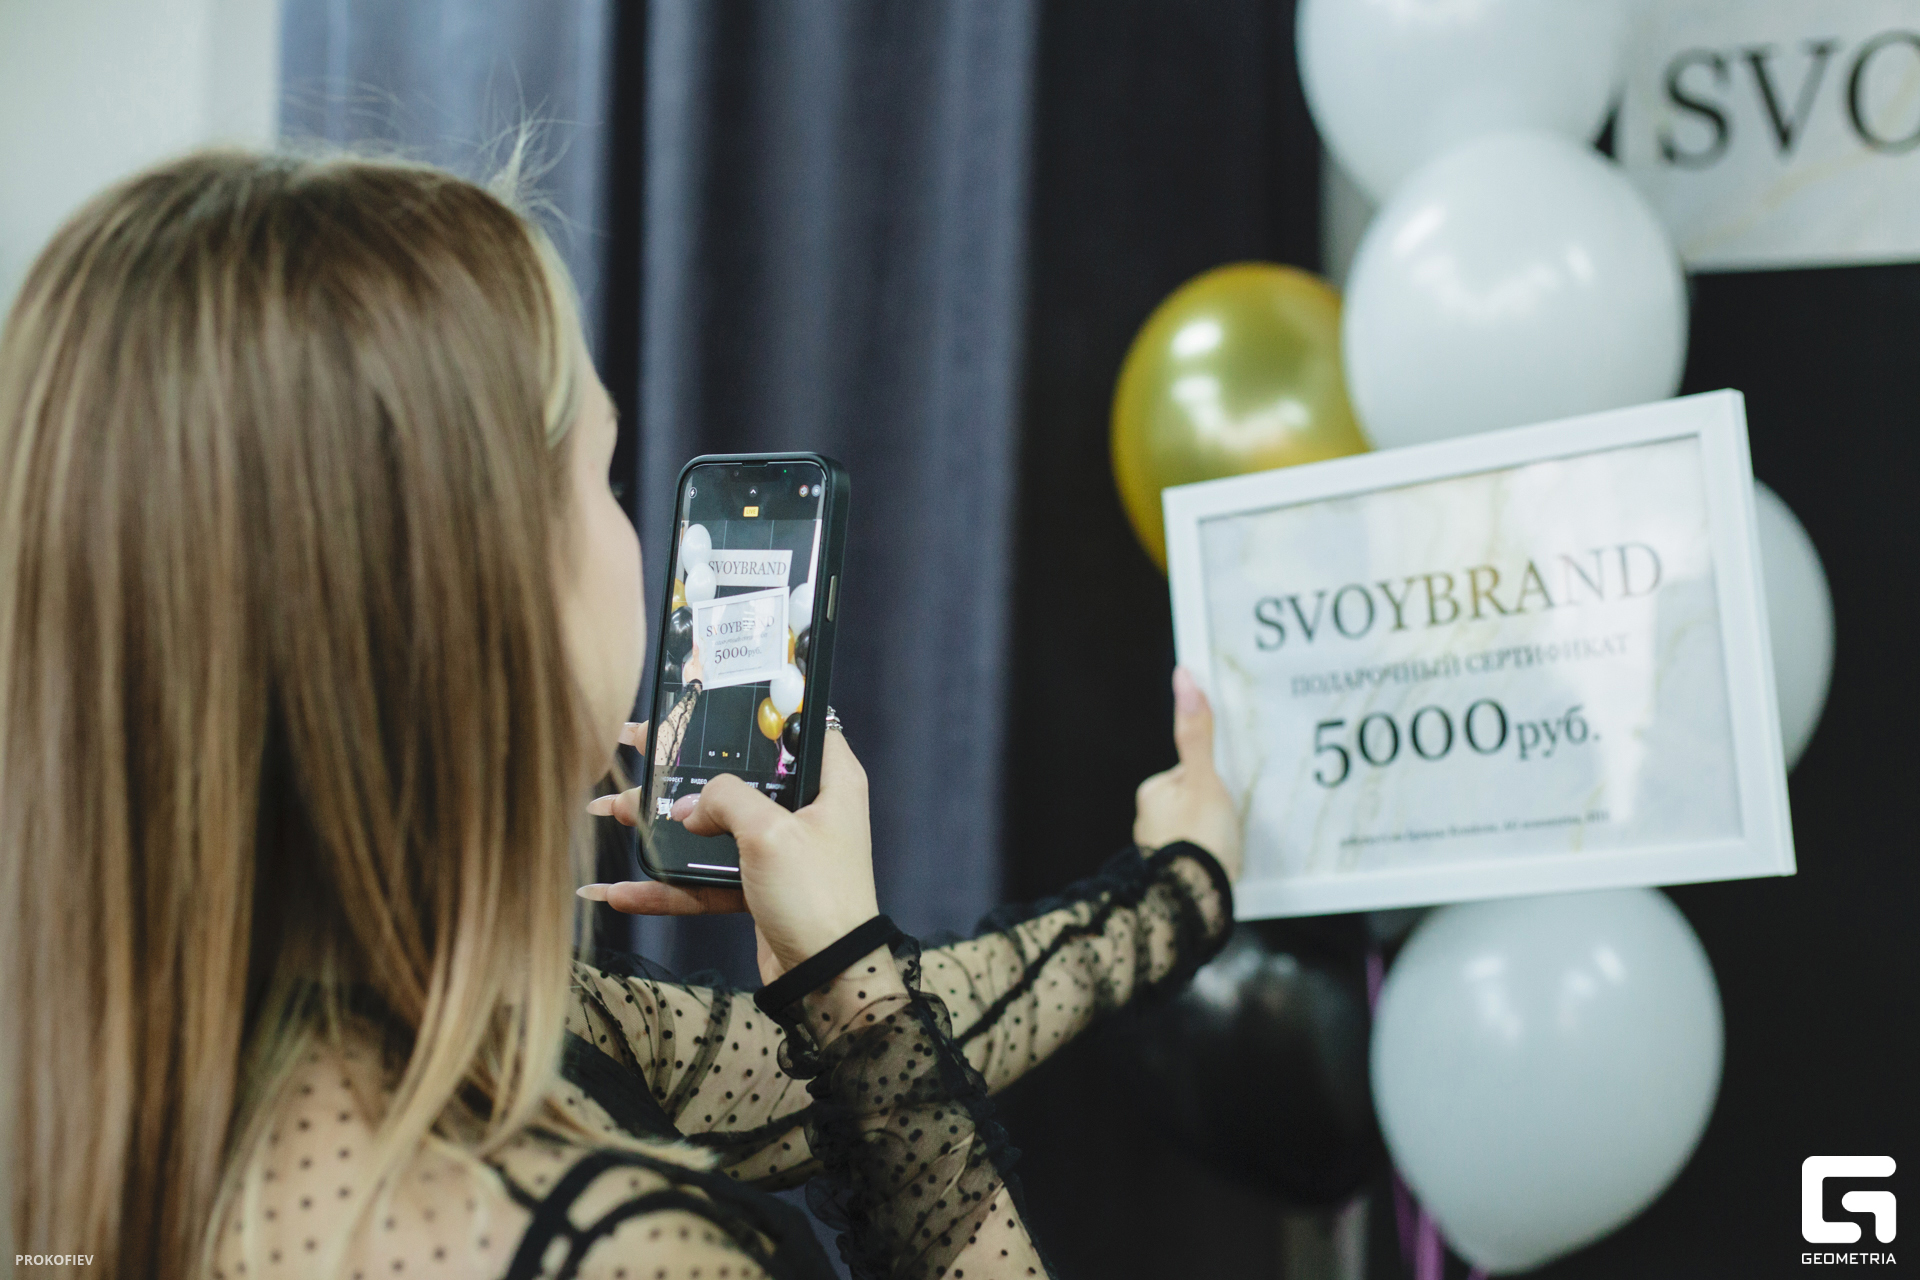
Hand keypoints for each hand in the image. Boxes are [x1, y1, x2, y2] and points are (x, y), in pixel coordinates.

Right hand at [584, 724, 878, 982]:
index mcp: (830, 780)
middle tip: (636, 743)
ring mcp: (780, 849)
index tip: (705, 698)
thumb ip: (723, 800)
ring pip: (713, 827)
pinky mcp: (758, 887)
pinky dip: (665, 885)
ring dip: (662, 826)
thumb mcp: (769, 832)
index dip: (753, 706)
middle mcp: (808, 808)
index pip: (792, 724)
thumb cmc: (817, 897)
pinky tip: (618, 890)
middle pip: (738, 774)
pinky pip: (705, 878)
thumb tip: (686, 806)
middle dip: (682, 766)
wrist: (827, 977)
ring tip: (608, 810)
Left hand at [1133, 667, 1242, 879]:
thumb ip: (1198, 733)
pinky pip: (1197, 856)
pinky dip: (1211, 858)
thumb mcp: (1206, 780)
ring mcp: (1159, 850)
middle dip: (1215, 811)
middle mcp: (1149, 820)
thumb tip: (1185, 679)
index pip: (1193, 772)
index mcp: (1153, 793)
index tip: (1228, 798)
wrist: (1195, 904)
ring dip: (1214, 837)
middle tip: (1230, 826)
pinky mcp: (1173, 875)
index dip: (1217, 782)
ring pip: (1198, 830)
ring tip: (1228, 850)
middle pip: (1196, 801)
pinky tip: (1223, 869)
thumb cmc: (1201, 840)